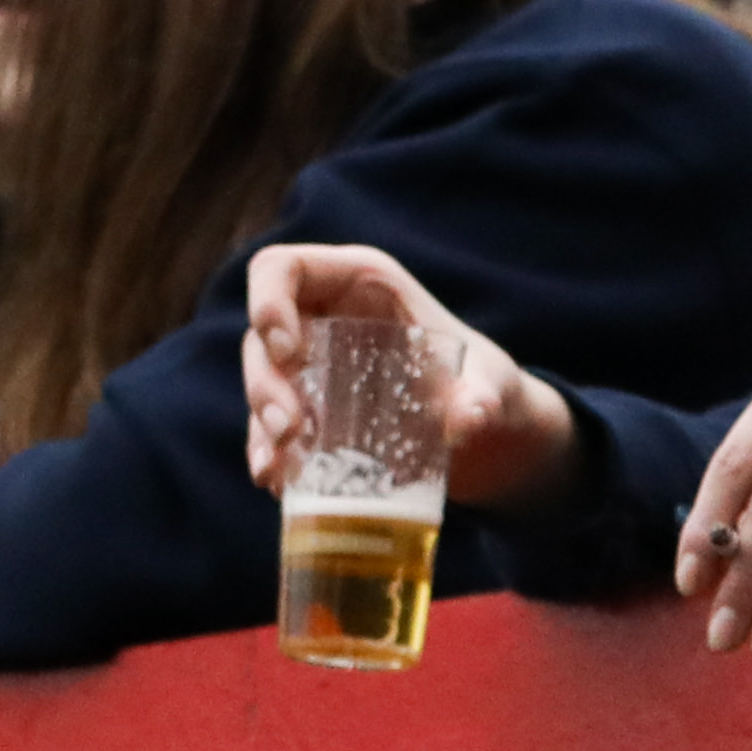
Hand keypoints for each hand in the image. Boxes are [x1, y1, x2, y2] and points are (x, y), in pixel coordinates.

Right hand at [242, 247, 575, 508]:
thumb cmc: (486, 385)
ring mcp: (313, 365)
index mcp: (360, 282)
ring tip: (279, 467)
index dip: (267, 301)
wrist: (488, 436)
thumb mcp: (491, 385)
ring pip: (260, 381)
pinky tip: (275, 482)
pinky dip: (266, 453)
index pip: (284, 268)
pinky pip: (269, 426)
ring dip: (260, 422)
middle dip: (264, 383)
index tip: (287, 351)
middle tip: (291, 429)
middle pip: (261, 335)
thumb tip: (468, 419)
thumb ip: (483, 397)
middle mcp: (326, 317)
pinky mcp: (311, 410)